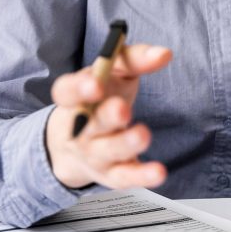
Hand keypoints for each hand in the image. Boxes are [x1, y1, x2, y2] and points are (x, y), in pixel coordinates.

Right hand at [45, 44, 172, 189]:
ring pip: (106, 151)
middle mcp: (79, 127)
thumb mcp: (114, 71)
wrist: (78, 142)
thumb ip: (134, 59)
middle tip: (122, 109)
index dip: (79, 88)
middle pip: (87, 124)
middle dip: (105, 117)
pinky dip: (140, 176)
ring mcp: (93, 153)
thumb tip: (163, 54)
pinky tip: (158, 171)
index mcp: (74, 97)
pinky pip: (123, 177)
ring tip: (143, 134)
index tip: (96, 84)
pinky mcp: (110, 174)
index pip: (67, 92)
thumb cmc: (103, 96)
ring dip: (124, 144)